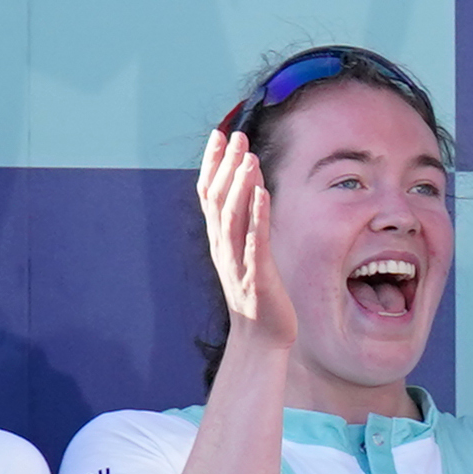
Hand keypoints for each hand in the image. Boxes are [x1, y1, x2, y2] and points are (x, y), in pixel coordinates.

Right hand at [195, 126, 290, 349]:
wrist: (259, 337)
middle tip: (237, 137)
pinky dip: (258, 216)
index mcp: (219, 239)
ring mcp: (237, 261)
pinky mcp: (257, 276)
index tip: (218, 136)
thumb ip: (244, 221)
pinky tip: (264, 194)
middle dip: (227, 166)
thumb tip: (250, 186)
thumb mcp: (244, 252)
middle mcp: (223, 247)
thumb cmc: (256, 293)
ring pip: (233, 216)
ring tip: (249, 158)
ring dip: (240, 185)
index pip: (208, 194)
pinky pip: (255, 242)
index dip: (212, 164)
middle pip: (218, 199)